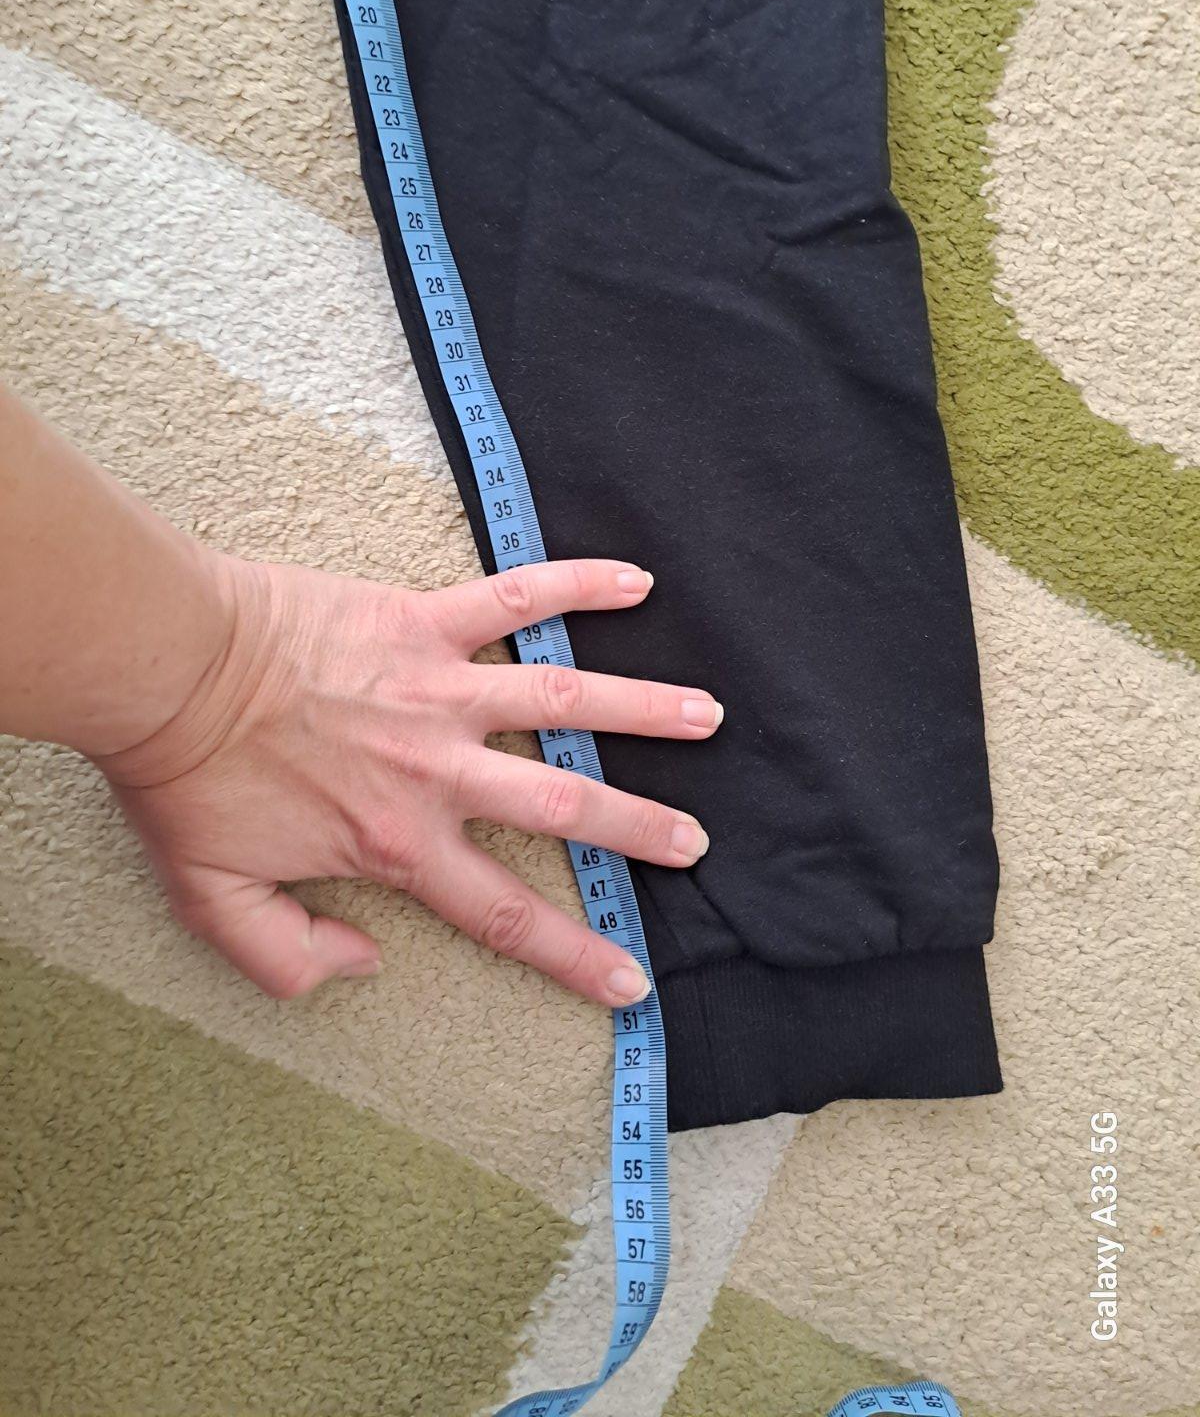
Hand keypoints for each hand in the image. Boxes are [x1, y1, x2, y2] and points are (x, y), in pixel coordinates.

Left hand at [96, 555, 720, 1005]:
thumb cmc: (184, 778)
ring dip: (644, 710)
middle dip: (639, 829)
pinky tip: (635, 582)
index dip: (574, 955)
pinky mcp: (422, 620)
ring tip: (708, 715)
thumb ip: (286, 958)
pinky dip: (576, 586)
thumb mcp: (212, 900)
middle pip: (564, 807)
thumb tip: (364, 964)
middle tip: (695, 844)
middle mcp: (438, 768)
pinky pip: (515, 598)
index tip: (630, 981)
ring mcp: (439, 688)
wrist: (164, 665)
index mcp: (397, 841)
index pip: (504, 913)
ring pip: (565, 701)